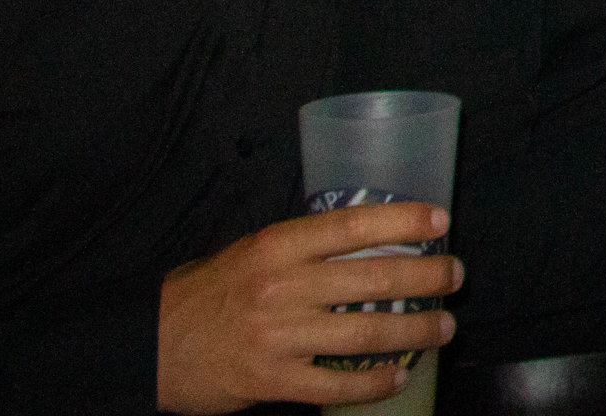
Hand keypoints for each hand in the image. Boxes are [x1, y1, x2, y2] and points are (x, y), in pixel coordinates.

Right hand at [155, 204, 459, 412]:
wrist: (151, 345)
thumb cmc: (209, 293)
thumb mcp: (252, 253)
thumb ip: (304, 247)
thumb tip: (372, 241)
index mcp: (277, 246)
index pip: (352, 225)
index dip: (402, 222)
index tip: (439, 222)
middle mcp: (281, 287)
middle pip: (371, 279)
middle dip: (426, 279)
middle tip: (455, 277)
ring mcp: (277, 336)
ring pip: (364, 334)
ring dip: (414, 332)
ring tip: (442, 329)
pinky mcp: (271, 380)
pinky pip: (336, 383)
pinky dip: (373, 382)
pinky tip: (397, 376)